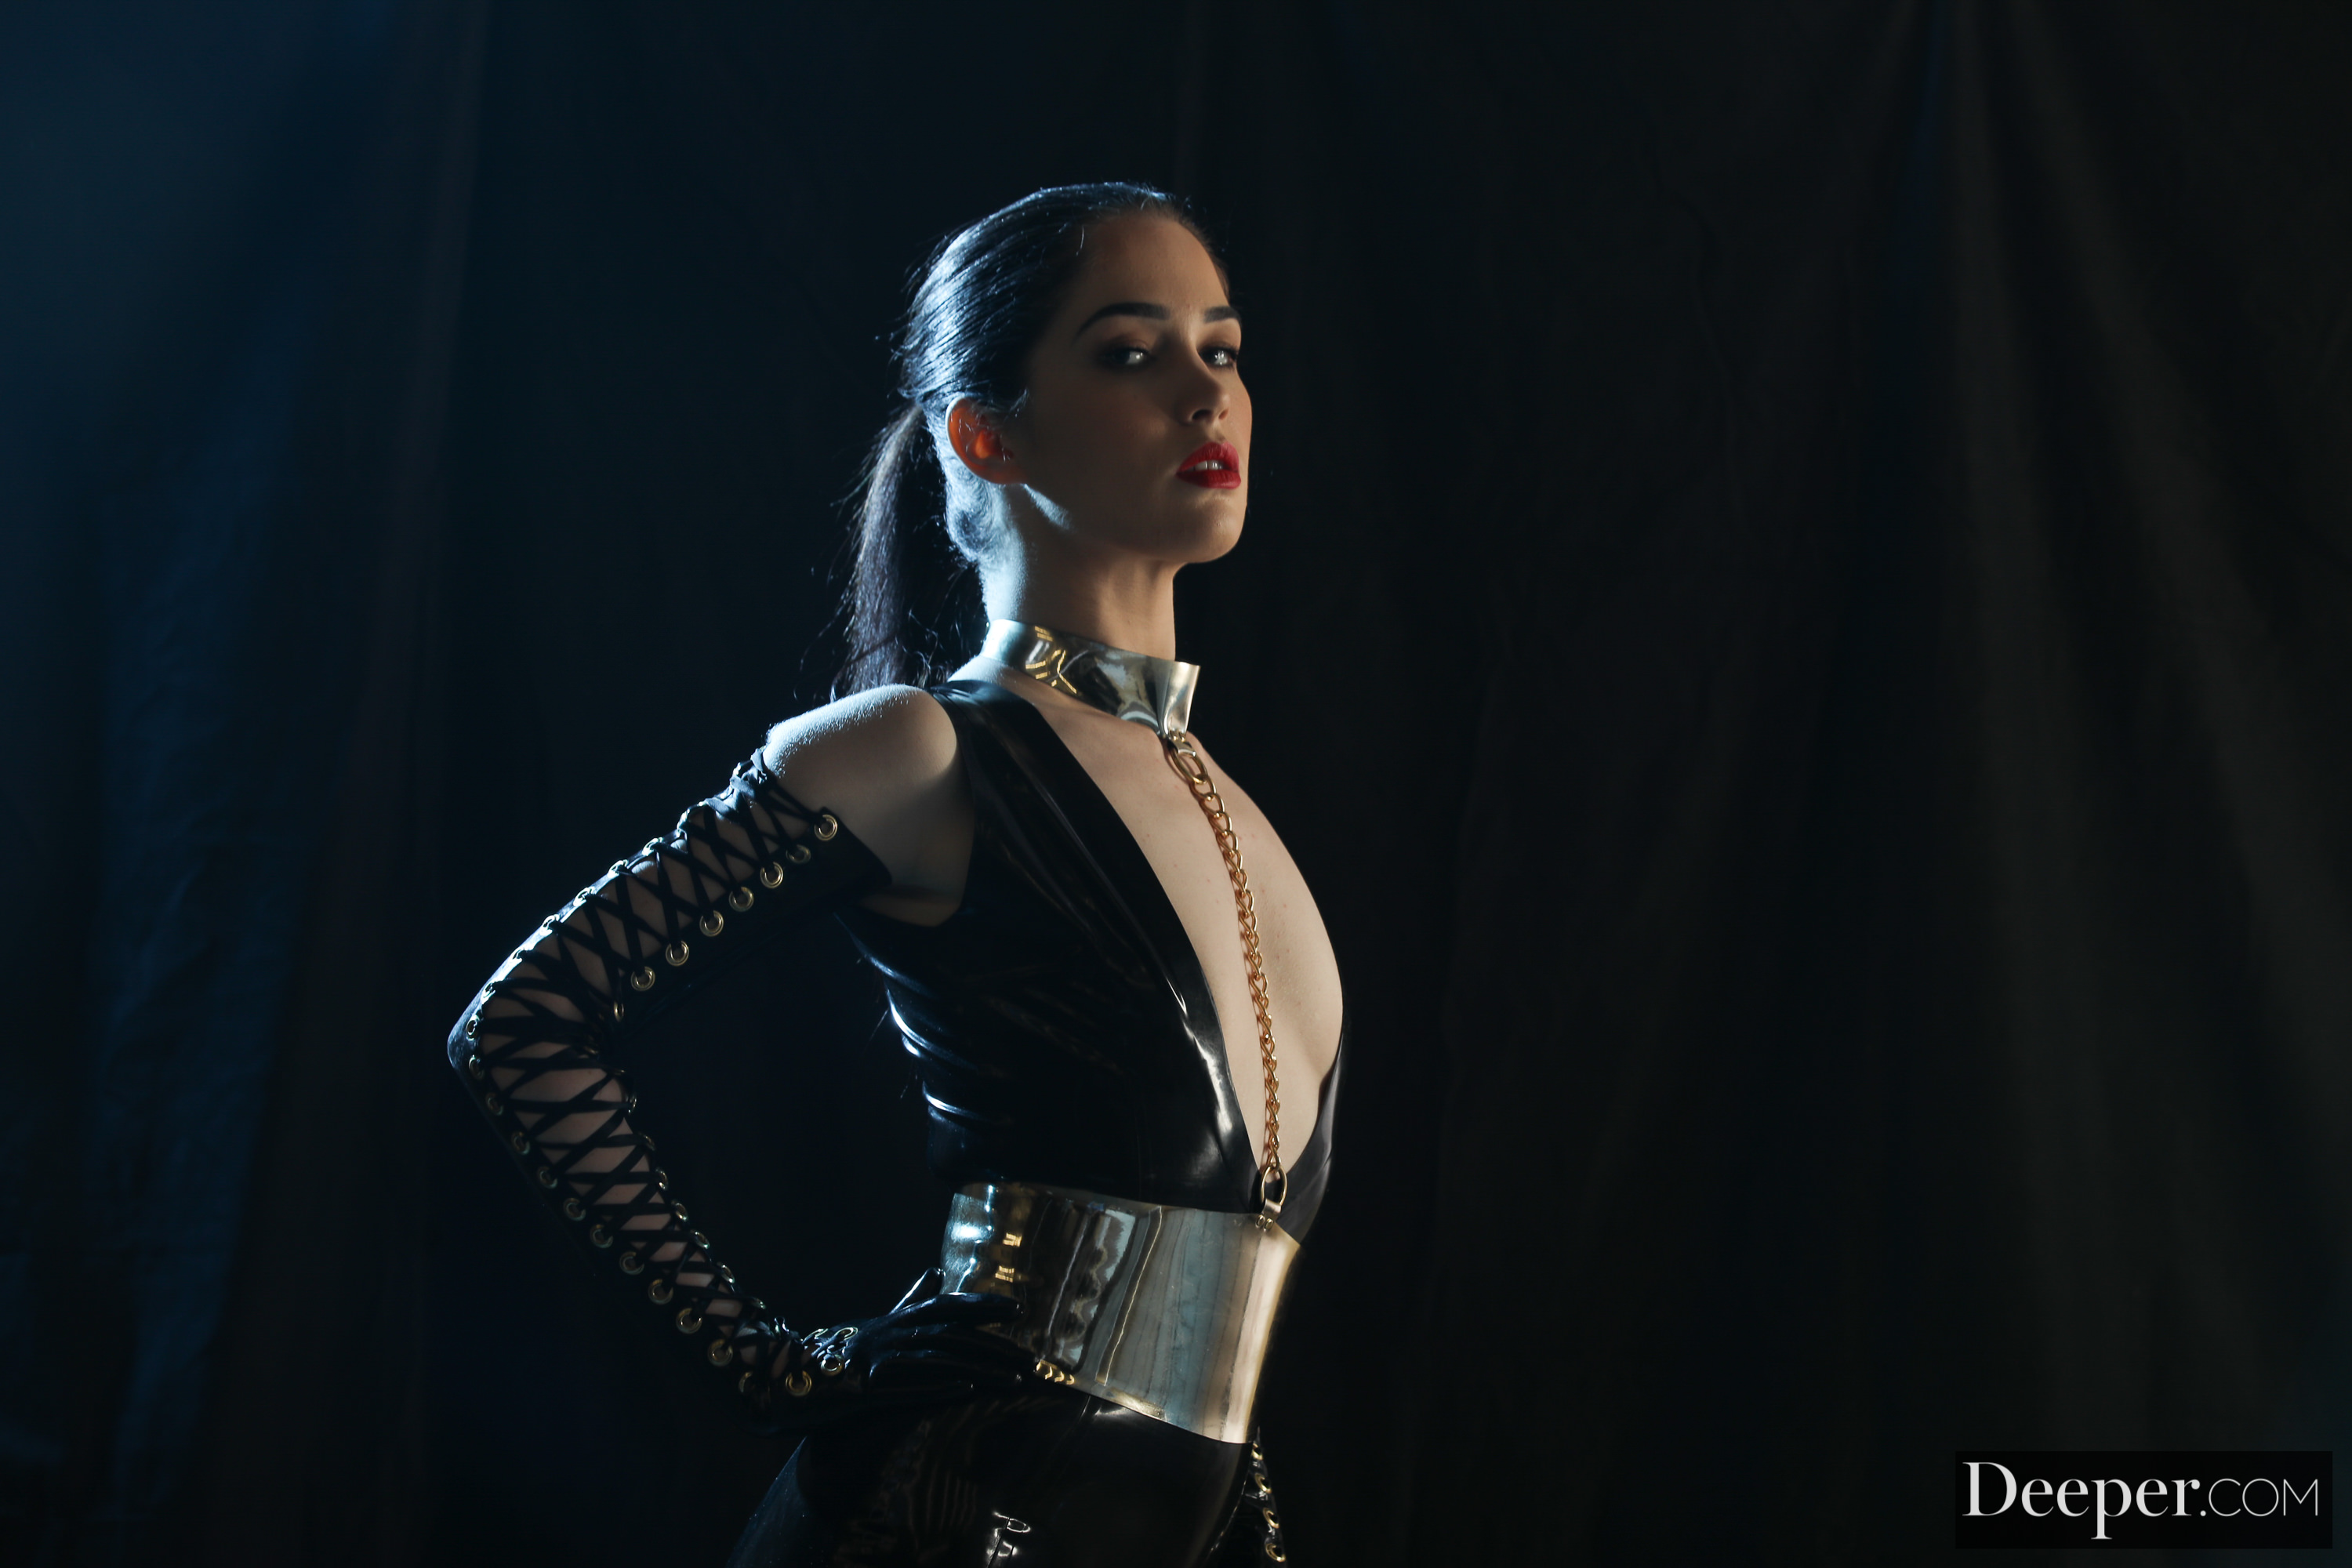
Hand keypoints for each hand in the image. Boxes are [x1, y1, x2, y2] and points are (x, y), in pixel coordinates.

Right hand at [753, 1269, 1030, 1432]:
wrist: (776, 1381)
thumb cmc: (831, 1357)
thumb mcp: (876, 1327)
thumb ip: (908, 1303)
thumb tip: (936, 1273)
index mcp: (893, 1321)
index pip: (946, 1306)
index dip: (983, 1306)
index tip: (1019, 1310)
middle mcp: (887, 1335)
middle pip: (951, 1336)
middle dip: (994, 1347)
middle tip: (1032, 1359)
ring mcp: (873, 1360)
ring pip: (937, 1360)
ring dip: (979, 1369)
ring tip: (1013, 1380)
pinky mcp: (859, 1389)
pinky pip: (905, 1388)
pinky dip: (938, 1388)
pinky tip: (967, 1393)